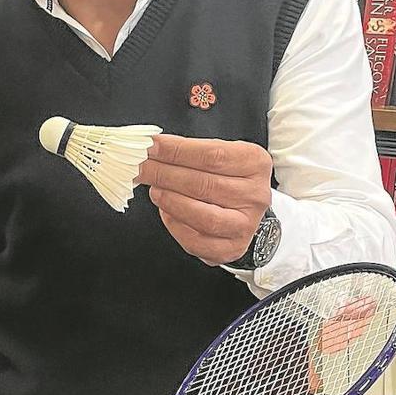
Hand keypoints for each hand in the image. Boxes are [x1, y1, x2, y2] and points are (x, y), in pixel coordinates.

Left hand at [136, 135, 271, 265]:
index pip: (212, 155)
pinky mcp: (232, 248)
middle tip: (139, 168)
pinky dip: (176, 226)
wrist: (242, 208)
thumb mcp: (214, 152)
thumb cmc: (223, 175)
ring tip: (154, 190)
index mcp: (255, 163)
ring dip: (171, 201)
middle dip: (164, 174)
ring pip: (204, 217)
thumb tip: (149, 147)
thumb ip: (186, 149)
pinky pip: (198, 242)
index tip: (150, 146)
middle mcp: (255, 195)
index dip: (176, 151)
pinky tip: (166, 212)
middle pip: (204, 184)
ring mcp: (246, 224)